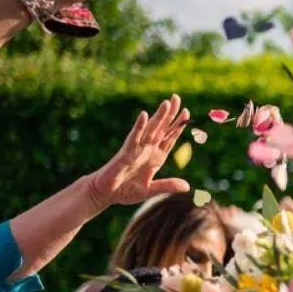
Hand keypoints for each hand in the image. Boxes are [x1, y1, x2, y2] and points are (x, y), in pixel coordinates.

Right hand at [83, 96, 190, 210]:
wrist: (105, 194)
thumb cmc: (125, 191)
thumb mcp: (151, 190)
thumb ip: (167, 186)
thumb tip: (187, 186)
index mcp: (155, 158)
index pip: (169, 138)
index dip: (177, 126)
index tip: (186, 113)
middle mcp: (147, 150)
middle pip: (161, 129)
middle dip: (170, 115)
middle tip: (177, 98)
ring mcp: (136, 149)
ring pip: (150, 130)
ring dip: (159, 117)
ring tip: (167, 103)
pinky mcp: (125, 153)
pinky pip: (134, 137)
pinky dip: (139, 127)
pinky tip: (144, 115)